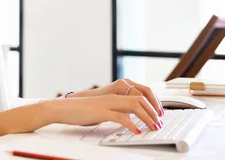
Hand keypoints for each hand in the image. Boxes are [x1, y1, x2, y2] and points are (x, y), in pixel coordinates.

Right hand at [44, 94, 162, 132]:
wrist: (64, 108)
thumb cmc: (81, 110)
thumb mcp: (102, 109)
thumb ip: (115, 110)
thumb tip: (128, 118)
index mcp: (114, 94)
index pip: (139, 94)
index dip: (152, 103)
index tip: (158, 114)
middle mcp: (113, 96)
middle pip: (140, 98)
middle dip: (153, 111)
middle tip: (159, 122)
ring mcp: (108, 103)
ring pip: (134, 106)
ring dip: (147, 117)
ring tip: (153, 127)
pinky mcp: (101, 112)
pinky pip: (121, 117)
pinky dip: (132, 124)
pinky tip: (137, 131)